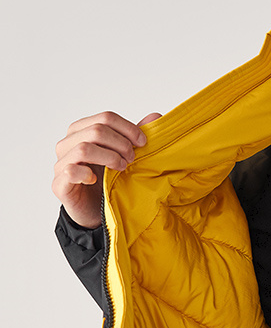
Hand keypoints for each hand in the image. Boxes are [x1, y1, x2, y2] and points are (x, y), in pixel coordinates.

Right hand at [52, 111, 161, 228]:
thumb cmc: (109, 179)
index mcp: (82, 130)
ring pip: (84, 148)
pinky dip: (87, 173)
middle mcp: (68, 143)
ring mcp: (61, 163)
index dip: (127, 128)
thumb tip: (155, 116)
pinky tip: (97, 180)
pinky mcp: (59, 184)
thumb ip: (136, 136)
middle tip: (132, 157)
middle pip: (96, 130)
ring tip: (122, 167)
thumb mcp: (125, 154)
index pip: (105, 118)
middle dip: (120, 143)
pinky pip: (70, 171)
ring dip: (109, 157)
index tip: (143, 141)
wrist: (96, 210)